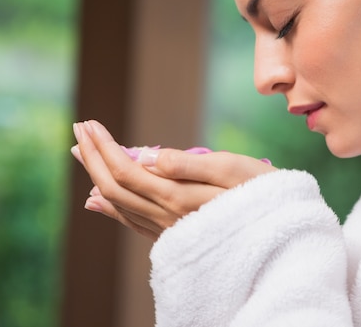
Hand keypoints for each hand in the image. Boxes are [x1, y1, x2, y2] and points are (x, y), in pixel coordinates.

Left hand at [71, 120, 275, 238]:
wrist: (281, 232)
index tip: (89, 123)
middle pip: (114, 187)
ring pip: (119, 204)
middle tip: (79, 129)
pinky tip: (97, 199)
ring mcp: (168, 231)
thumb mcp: (231, 168)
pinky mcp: (173, 236)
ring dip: (96, 176)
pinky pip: (132, 221)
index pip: (125, 170)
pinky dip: (110, 206)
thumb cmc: (261, 192)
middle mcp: (167, 218)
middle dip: (92, 157)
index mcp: (177, 198)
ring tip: (82, 152)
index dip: (102, 146)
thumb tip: (146, 154)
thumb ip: (187, 164)